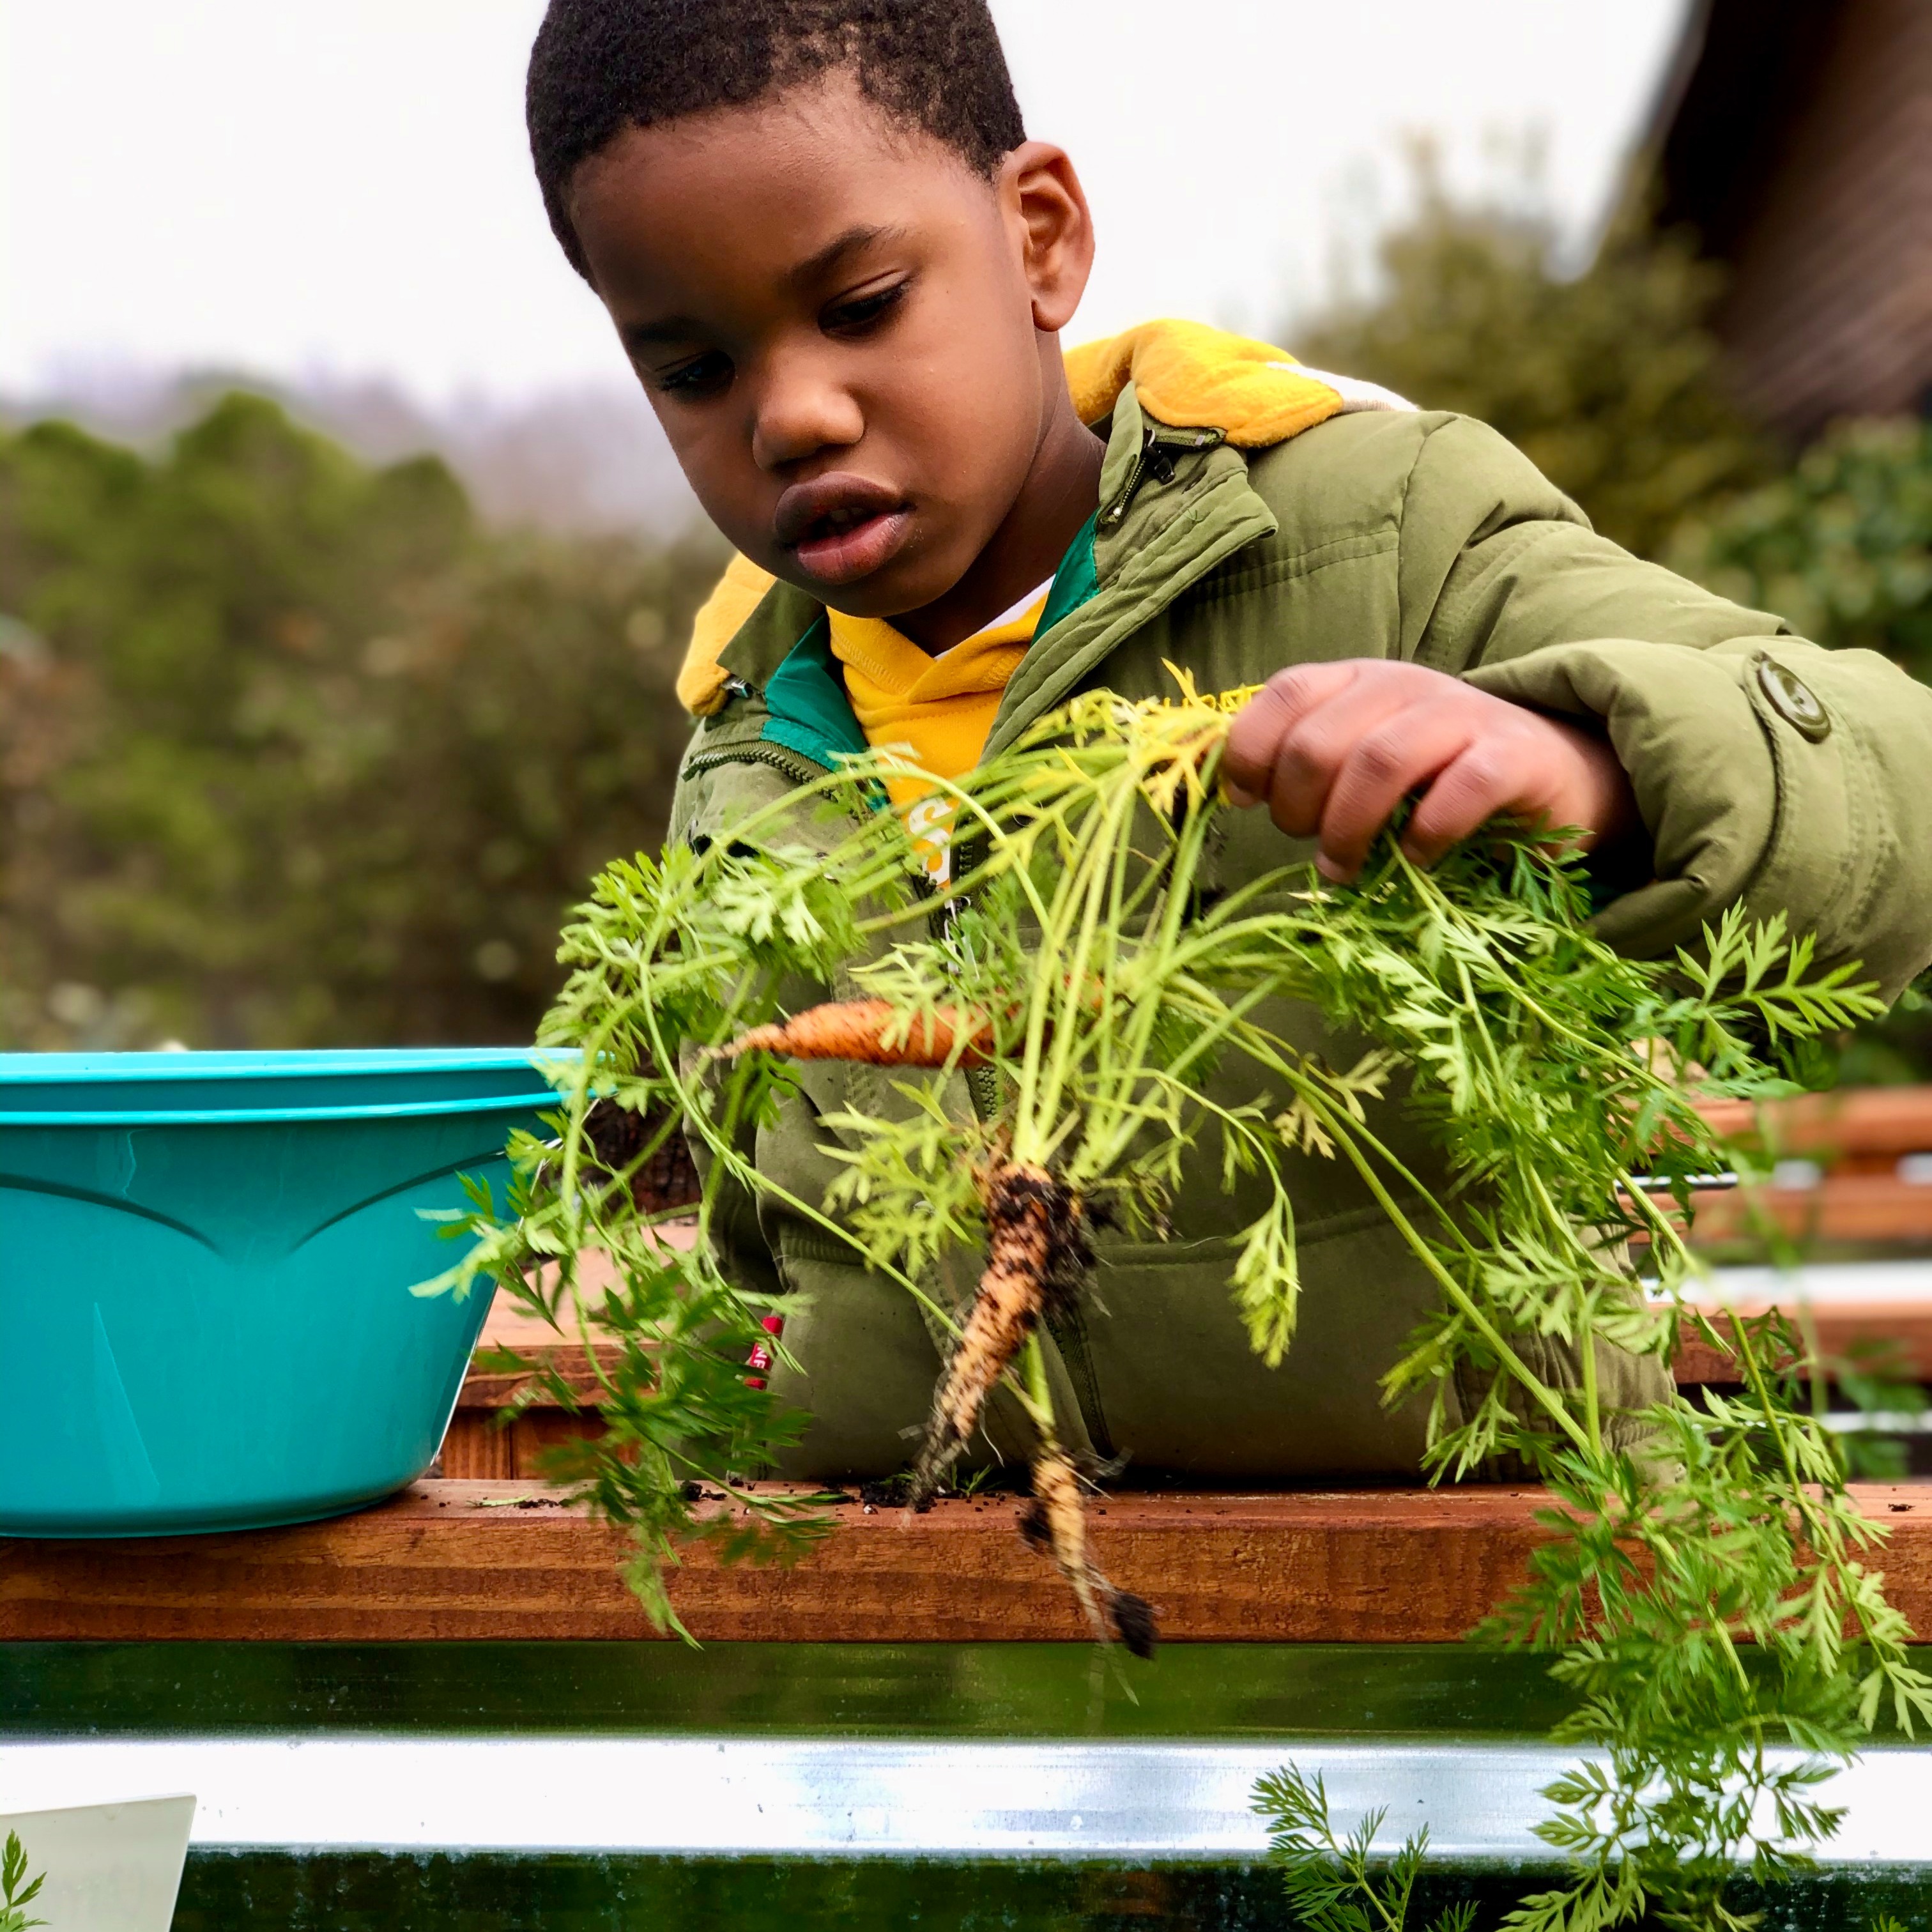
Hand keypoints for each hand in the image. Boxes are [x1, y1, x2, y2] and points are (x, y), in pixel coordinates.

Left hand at [1221, 659, 1636, 882]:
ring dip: (1348, 827)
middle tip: (1309, 845)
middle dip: (1297, 806)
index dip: (1250, 750)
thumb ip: (1306, 764)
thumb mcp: (1362, 758)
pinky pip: (1460, 790)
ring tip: (1343, 870)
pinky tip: (1414, 861)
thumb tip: (1234, 793)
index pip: (1286, 693)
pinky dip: (1425, 835)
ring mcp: (1463, 716)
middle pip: (1322, 740)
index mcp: (1359, 681)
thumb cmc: (1437, 777)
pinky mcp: (1513, 757)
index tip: (1245, 801)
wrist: (1553, 775)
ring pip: (1380, 760)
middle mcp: (1406, 687)